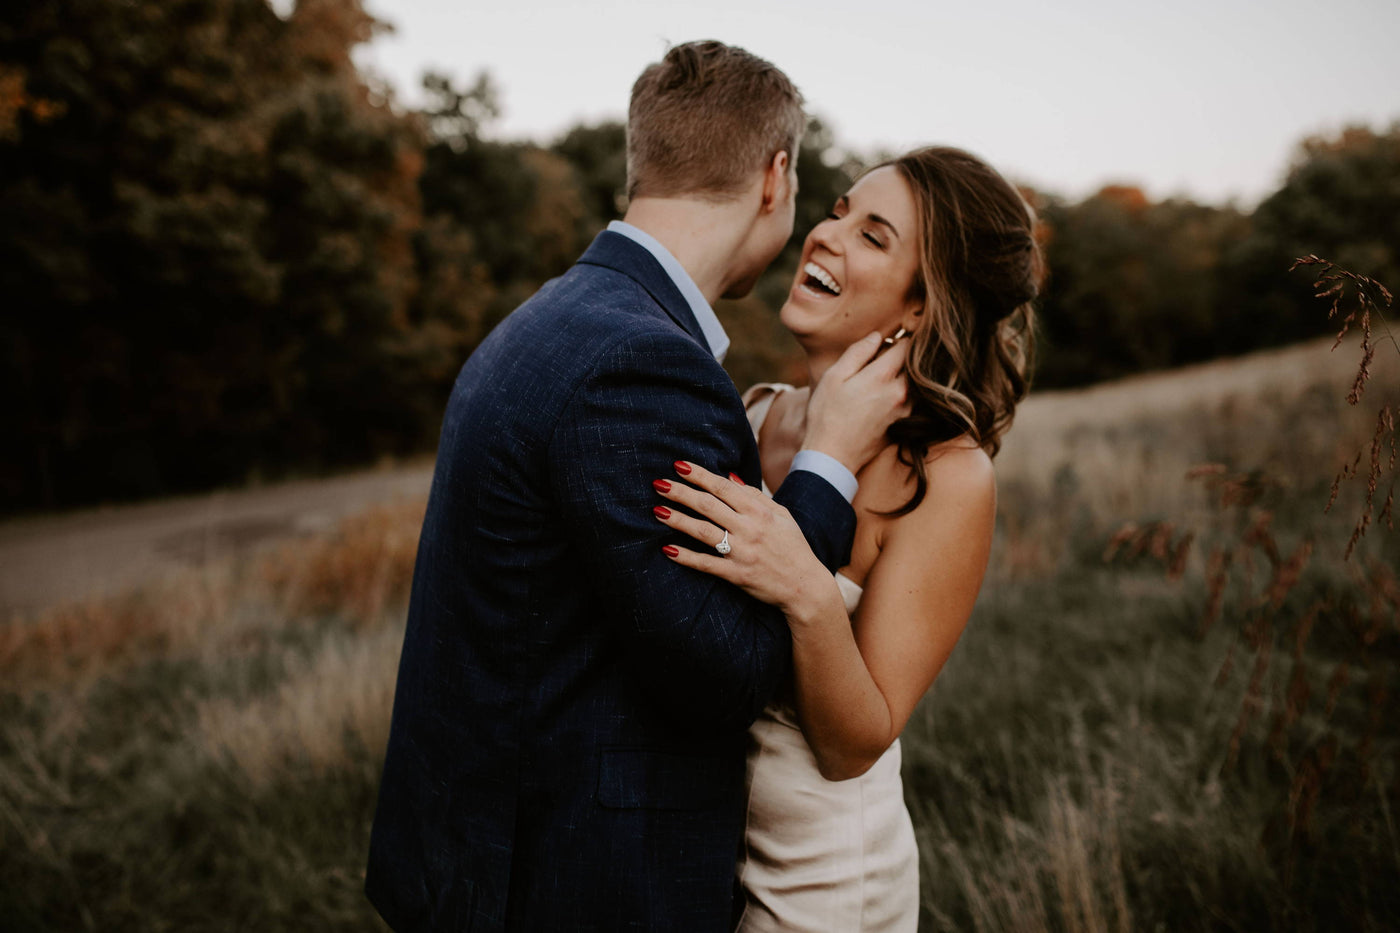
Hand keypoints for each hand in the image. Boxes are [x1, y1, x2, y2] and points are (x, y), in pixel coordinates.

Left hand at [653, 461, 839, 618]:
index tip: (679, 465)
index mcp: (760, 511)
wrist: (806, 586)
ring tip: (657, 511)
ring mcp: (742, 552)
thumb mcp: (782, 515)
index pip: (723, 487)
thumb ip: (755, 496)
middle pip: (708, 505)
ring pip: (703, 531)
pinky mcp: (737, 574)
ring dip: (678, 519)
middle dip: (681, 492)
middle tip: (659, 484)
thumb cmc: (794, 547)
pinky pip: (706, 564)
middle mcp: (749, 528)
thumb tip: (729, 478)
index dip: (699, 475)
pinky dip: (686, 557)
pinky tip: (668, 549)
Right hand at [803, 332, 910, 474]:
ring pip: (914, 383)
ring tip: (880, 380)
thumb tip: (877, 336)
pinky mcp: (903, 424)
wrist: (831, 457)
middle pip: (913, 363)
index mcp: (883, 377)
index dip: (897, 338)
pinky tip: (880, 400)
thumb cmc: (827, 415)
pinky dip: (902, 394)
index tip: (886, 342)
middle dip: (902, 357)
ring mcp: (905, 411)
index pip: (906, 344)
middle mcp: (901, 393)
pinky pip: (910, 401)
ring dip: (903, 376)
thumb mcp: (834, 377)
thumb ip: (858, 353)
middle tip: (882, 359)